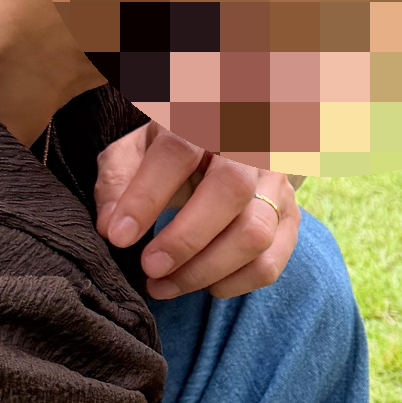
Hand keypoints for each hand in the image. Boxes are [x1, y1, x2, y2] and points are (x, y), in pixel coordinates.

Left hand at [96, 126, 299, 299]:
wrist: (227, 146)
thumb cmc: (170, 152)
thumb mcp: (136, 150)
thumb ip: (117, 181)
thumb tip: (111, 227)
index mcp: (204, 117)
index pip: (179, 151)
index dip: (147, 196)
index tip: (119, 236)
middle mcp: (251, 144)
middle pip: (232, 190)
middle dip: (186, 239)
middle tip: (150, 268)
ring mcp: (277, 182)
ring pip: (256, 232)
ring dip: (206, 270)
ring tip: (164, 285)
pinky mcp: (291, 216)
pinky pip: (271, 261)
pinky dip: (234, 283)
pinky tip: (204, 284)